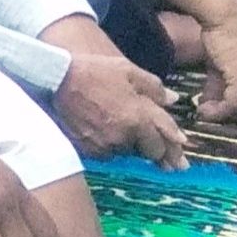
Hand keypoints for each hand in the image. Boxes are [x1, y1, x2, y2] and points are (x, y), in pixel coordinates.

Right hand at [41, 35, 185, 166]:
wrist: (56, 80)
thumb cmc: (94, 71)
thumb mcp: (128, 71)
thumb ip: (154, 88)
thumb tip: (173, 100)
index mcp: (138, 117)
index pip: (163, 139)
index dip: (173, 149)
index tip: (180, 160)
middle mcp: (124, 136)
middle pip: (148, 152)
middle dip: (158, 154)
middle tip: (171, 166)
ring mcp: (105, 145)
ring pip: (127, 152)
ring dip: (133, 147)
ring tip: (132, 142)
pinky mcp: (88, 149)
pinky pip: (107, 153)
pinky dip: (112, 147)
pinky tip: (109, 138)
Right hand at [194, 11, 236, 122]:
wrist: (223, 15)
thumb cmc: (222, 34)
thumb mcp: (221, 64)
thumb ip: (219, 85)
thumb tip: (207, 105)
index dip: (235, 110)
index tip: (215, 108)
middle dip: (229, 116)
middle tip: (207, 112)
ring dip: (221, 115)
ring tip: (203, 111)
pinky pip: (233, 104)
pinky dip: (218, 111)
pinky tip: (203, 107)